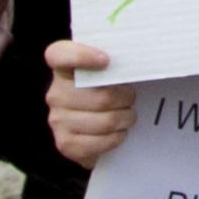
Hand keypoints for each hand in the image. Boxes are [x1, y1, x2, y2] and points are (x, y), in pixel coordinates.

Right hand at [46, 40, 137, 167]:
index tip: (106, 60)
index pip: (59, 55)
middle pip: (101, 96)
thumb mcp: (112, 73)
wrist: (99, 130)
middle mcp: (56, 93)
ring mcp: (58, 119)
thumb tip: (142, 59)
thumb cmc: (111, 93)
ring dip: (125, 119)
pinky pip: (100, 142)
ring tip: (127, 115)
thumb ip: (117, 63)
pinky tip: (118, 132)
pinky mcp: (65, 143)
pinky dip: (117, 138)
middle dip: (126, 99)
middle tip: (130, 99)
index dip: (80, 55)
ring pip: (105, 121)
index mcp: (65, 69)